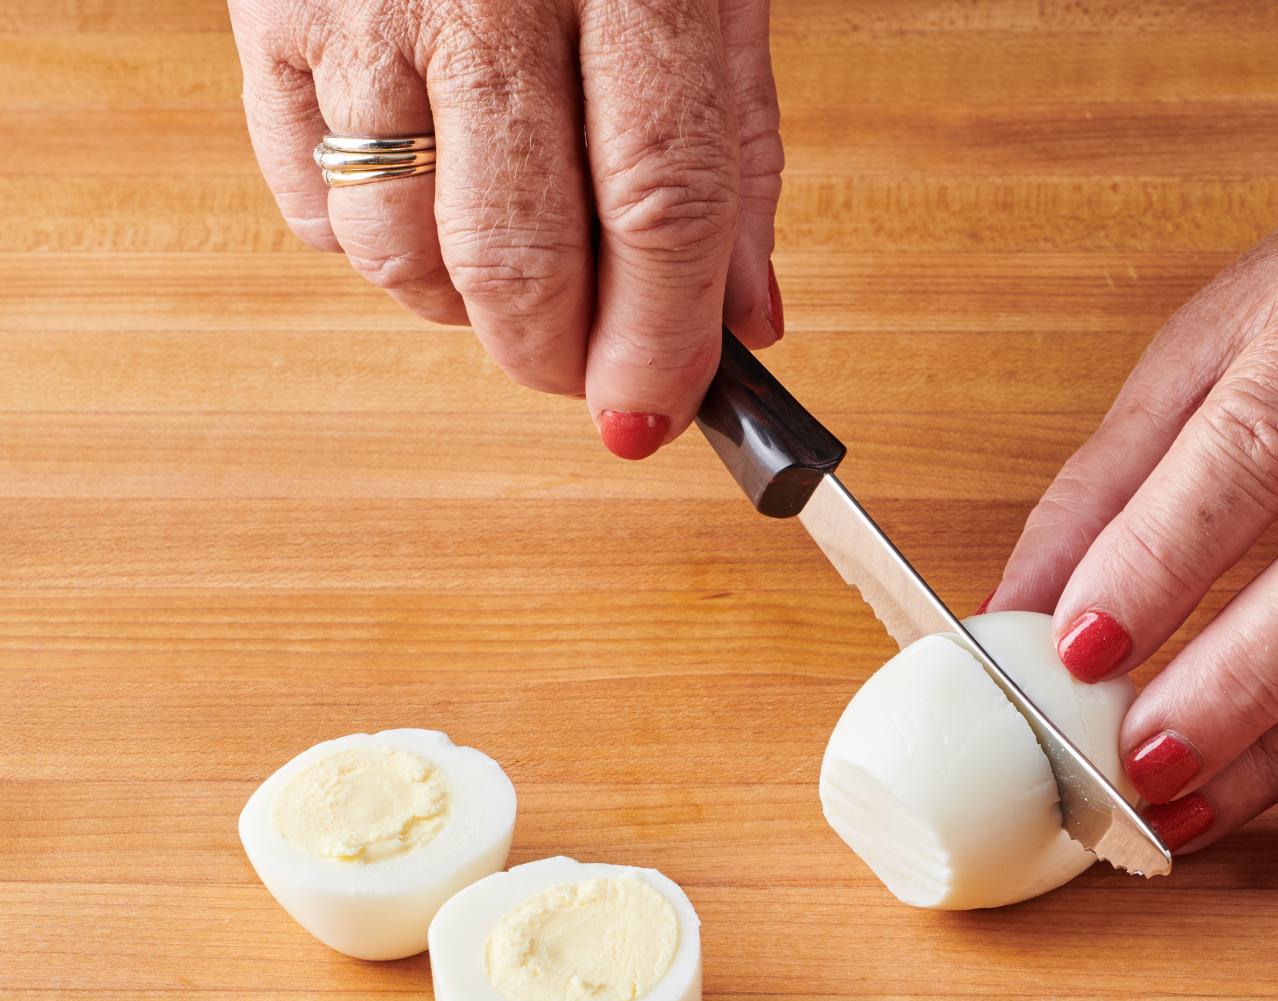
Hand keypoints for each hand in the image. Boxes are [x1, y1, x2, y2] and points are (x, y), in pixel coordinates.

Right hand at [228, 0, 782, 457]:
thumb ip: (734, 158)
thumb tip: (742, 327)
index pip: (659, 203)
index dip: (657, 338)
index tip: (653, 414)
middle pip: (519, 251)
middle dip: (557, 354)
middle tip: (584, 371)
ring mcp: (365, 2)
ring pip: (401, 249)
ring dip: (465, 310)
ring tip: (511, 272)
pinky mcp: (268, 13)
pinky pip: (312, 203)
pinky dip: (374, 249)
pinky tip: (427, 202)